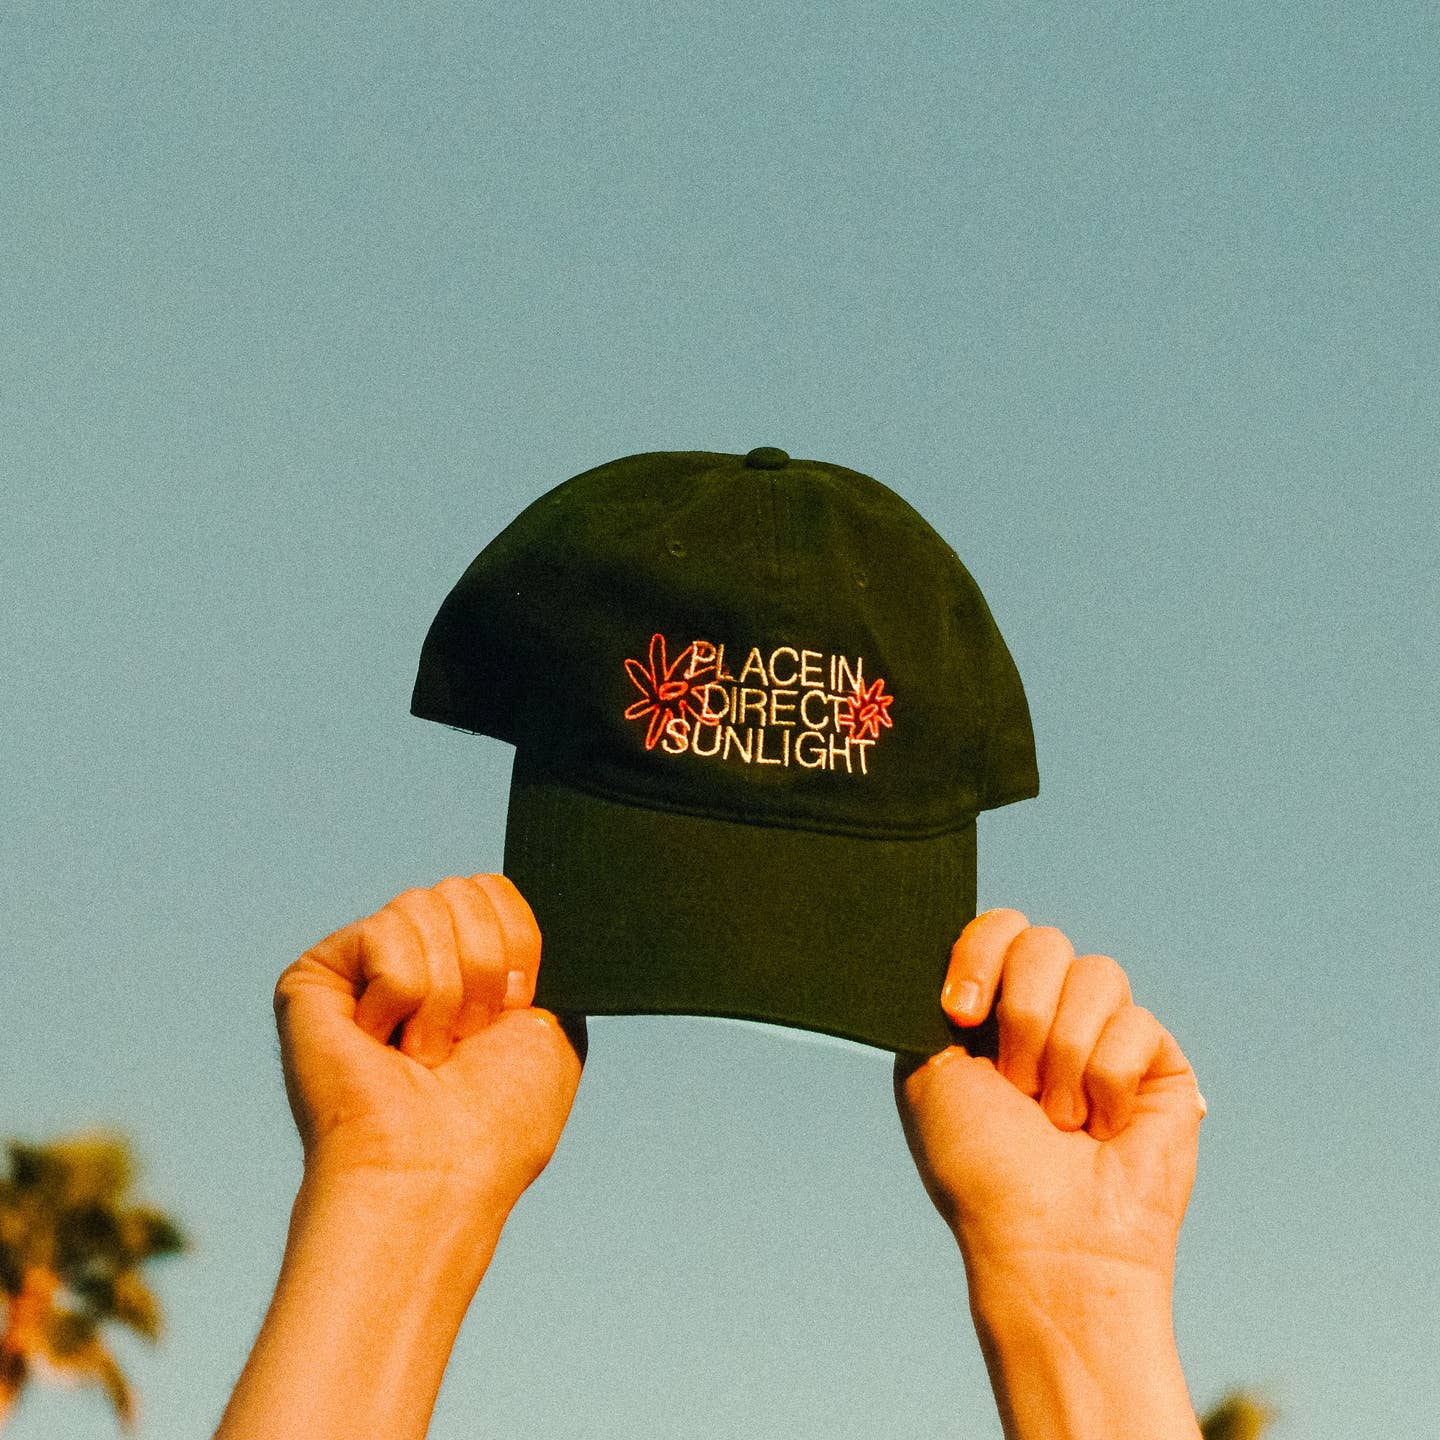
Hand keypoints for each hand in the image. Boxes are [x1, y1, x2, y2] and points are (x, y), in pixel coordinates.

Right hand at [273, 874, 586, 1217]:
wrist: (437, 1173)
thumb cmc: (497, 1122)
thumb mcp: (549, 1025)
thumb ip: (534, 955)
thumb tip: (514, 899)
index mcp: (463, 963)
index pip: (495, 889)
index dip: (518, 947)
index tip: (511, 1012)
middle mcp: (411, 955)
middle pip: (464, 890)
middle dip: (482, 969)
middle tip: (462, 1042)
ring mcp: (361, 963)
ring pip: (425, 907)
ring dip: (444, 994)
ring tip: (421, 1054)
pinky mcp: (315, 974)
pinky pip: (387, 932)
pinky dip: (402, 995)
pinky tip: (381, 1043)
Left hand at [893, 909, 1204, 1289]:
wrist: (1045, 1239)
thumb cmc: (979, 1166)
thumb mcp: (927, 1071)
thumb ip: (931, 996)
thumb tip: (951, 937)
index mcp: (992, 1006)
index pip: (999, 927)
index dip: (981, 954)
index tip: (962, 1014)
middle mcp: (1049, 1010)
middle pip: (1044, 941)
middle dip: (1022, 1016)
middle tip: (1014, 1086)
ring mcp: (1106, 1032)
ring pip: (1096, 974)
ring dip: (1062, 1056)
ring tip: (1059, 1118)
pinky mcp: (1158, 1061)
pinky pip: (1136, 1025)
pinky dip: (1106, 1084)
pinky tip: (1103, 1130)